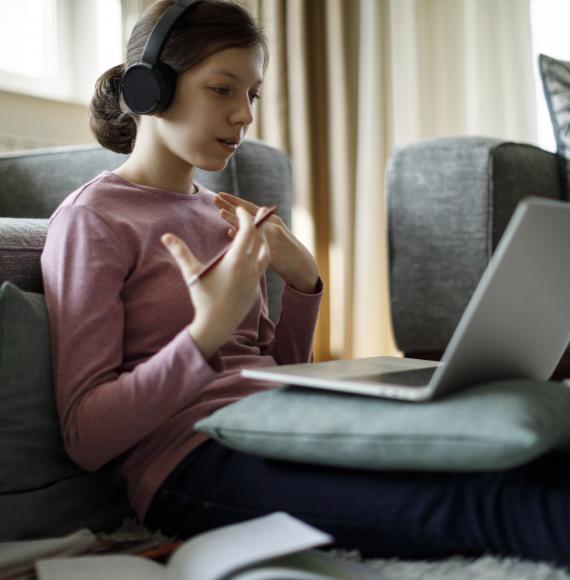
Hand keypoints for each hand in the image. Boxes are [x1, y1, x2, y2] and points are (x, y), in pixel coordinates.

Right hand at [162, 206, 270, 359]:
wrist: (217, 324)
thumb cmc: (203, 298)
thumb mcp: (191, 273)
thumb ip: (180, 252)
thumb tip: (165, 236)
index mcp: (235, 261)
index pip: (248, 231)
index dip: (246, 217)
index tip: (240, 210)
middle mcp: (249, 268)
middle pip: (260, 239)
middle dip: (257, 225)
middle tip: (255, 213)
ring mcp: (255, 279)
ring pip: (266, 254)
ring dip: (262, 241)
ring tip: (257, 234)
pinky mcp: (256, 289)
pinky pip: (262, 268)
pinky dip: (259, 258)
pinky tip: (252, 256)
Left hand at [214, 192, 318, 292]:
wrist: (301, 265)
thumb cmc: (284, 250)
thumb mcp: (272, 235)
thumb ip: (255, 229)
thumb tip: (231, 228)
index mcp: (271, 219)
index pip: (250, 207)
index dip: (234, 201)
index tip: (220, 194)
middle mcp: (272, 224)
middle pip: (247, 213)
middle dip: (230, 205)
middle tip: (214, 198)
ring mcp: (272, 236)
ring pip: (250, 224)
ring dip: (235, 218)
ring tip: (220, 212)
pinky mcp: (271, 247)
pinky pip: (253, 240)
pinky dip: (242, 236)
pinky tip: (230, 232)